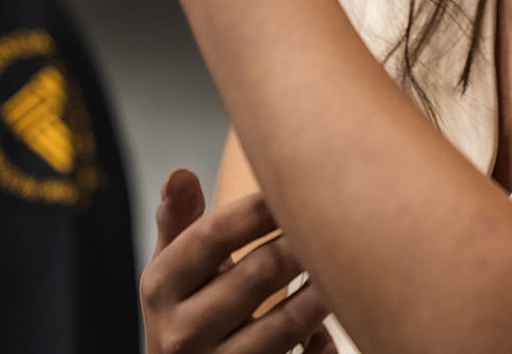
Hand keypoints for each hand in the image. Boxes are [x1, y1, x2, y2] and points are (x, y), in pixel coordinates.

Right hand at [141, 169, 334, 353]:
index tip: (294, 183)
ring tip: (351, 257)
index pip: (214, 235)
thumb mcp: (171, 270)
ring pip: (288, 324)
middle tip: (338, 215)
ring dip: (323, 287)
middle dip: (302, 241)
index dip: (259, 208)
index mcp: (160, 288)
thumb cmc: (185, 314)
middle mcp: (182, 332)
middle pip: (259, 273)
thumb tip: (181, 174)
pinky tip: (336, 319)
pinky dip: (323, 342)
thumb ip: (178, 220)